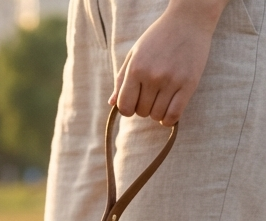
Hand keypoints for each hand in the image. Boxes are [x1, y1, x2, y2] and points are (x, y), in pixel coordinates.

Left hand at [110, 0, 226, 124]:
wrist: (189, 20)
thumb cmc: (158, 38)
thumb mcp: (134, 54)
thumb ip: (122, 79)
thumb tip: (112, 104)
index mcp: (136, 69)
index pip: (124, 106)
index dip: (127, 109)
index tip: (134, 102)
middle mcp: (152, 76)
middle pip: (141, 112)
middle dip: (143, 107)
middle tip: (151, 94)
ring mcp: (171, 80)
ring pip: (156, 115)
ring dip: (157, 112)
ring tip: (161, 98)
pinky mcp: (189, 83)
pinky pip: (174, 115)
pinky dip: (168, 119)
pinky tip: (168, 112)